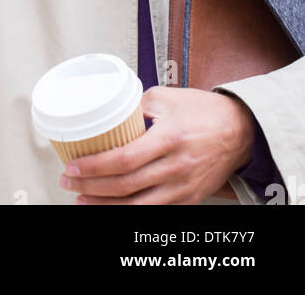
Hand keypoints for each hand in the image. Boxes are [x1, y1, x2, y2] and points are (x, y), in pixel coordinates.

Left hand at [59, 87, 254, 204]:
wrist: (241, 131)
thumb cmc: (204, 111)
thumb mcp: (167, 97)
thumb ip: (136, 105)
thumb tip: (108, 111)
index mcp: (169, 139)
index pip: (124, 159)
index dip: (95, 167)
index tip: (73, 167)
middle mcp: (176, 167)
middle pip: (126, 187)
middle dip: (92, 187)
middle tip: (69, 183)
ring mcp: (183, 187)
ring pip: (137, 206)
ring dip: (106, 206)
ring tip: (83, 199)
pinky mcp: (188, 199)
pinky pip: (154, 211)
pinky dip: (130, 212)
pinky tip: (112, 206)